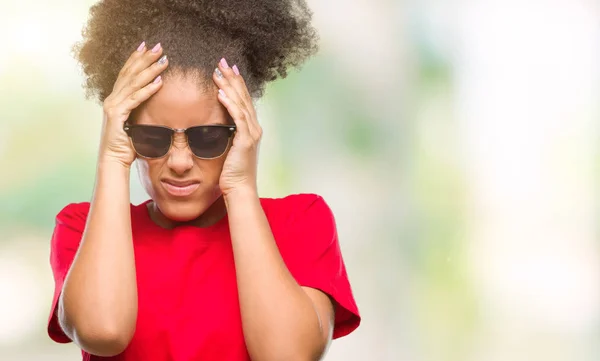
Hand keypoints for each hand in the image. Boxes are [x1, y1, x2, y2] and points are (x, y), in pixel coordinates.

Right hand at [99, 42, 168, 167]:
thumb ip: (139, 110)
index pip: (126, 73)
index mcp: (115, 99)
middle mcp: (112, 99)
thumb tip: (153, 104)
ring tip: (163, 60)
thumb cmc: (126, 144)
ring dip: (150, 70)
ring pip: (133, 83)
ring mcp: (113, 106)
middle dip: (144, 58)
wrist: (113, 160)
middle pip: (129, 73)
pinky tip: (159, 82)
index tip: (146, 46)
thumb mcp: (134, 122)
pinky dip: (148, 90)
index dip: (136, 58)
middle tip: (158, 46)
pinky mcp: (117, 115)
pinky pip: (135, 99)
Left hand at [213, 59, 261, 195]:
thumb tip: (217, 125)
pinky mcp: (245, 140)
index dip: (236, 83)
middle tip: (223, 62)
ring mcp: (251, 133)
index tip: (227, 70)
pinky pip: (238, 117)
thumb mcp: (230, 149)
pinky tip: (221, 93)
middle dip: (233, 78)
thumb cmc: (232, 173)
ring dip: (230, 86)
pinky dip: (230, 104)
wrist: (240, 189)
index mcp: (251, 128)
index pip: (243, 100)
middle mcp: (254, 128)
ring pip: (241, 103)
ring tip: (219, 72)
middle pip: (244, 97)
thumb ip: (228, 135)